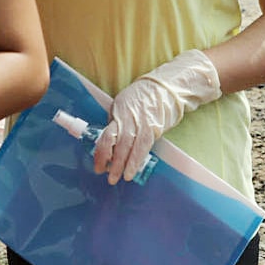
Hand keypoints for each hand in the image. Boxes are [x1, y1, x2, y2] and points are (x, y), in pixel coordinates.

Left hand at [90, 50, 220, 183]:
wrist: (165, 87)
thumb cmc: (143, 96)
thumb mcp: (123, 104)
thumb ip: (116, 122)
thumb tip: (110, 141)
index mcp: (118, 113)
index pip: (105, 137)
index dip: (101, 154)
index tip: (99, 165)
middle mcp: (127, 120)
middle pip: (117, 145)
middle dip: (112, 163)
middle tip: (109, 177)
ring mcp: (141, 124)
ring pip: (130, 148)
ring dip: (124, 165)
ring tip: (121, 177)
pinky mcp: (153, 129)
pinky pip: (143, 147)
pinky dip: (137, 160)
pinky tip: (133, 170)